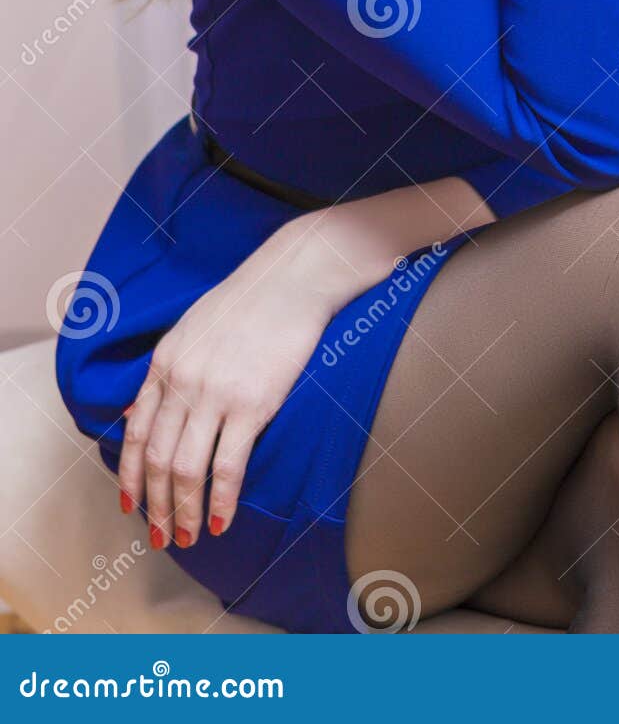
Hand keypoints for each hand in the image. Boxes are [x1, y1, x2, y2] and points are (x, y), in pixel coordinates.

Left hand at [117, 211, 387, 549]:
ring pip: (187, 469)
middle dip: (155, 505)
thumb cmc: (247, 301)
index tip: (131, 505)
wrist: (292, 278)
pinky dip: (222, 500)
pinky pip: (228, 465)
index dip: (129, 475)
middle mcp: (182, 381)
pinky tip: (223, 521)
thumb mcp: (190, 330)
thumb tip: (135, 413)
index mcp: (165, 363)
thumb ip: (163, 373)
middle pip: (157, 459)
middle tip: (161, 536)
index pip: (135, 433)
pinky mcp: (252, 404)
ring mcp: (215, 394)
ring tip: (189, 537)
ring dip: (185, 512)